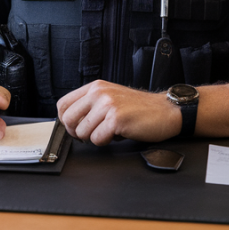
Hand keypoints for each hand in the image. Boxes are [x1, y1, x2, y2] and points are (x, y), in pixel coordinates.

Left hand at [57, 80, 178, 145]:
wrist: (165, 110)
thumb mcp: (110, 98)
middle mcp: (99, 93)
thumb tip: (71, 122)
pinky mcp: (116, 119)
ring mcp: (107, 105)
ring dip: (94, 138)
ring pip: (82, 132)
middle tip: (91, 134)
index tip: (75, 127)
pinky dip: (106, 142)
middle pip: (68, 119)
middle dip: (76, 133)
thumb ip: (91, 105)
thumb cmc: (139, 108)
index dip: (65, 121)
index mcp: (95, 87)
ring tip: (110, 132)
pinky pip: (97, 139)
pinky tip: (118, 134)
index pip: (63, 104)